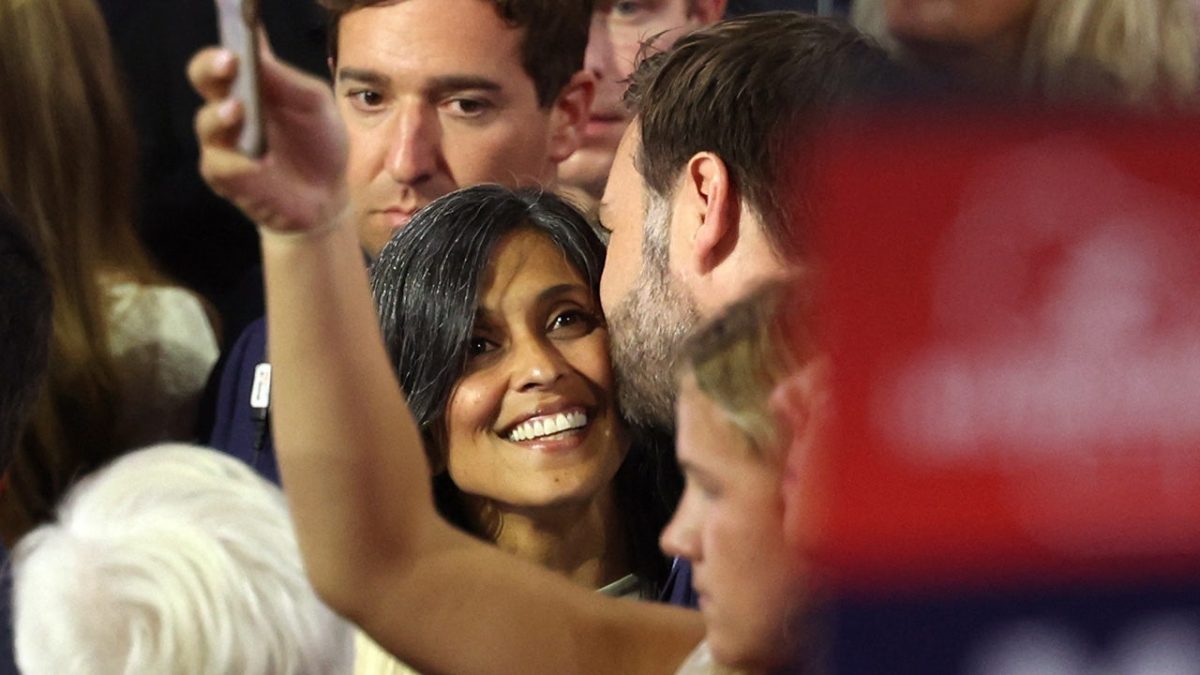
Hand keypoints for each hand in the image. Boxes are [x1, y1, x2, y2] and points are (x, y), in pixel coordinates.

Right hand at [189, 38, 347, 236]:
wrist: (327, 194)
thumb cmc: (319, 142)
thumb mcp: (313, 104)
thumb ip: (286, 79)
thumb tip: (257, 47)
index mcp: (252, 82)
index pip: (228, 51)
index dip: (226, 36)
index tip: (234, 24)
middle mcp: (229, 105)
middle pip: (203, 76)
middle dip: (211, 67)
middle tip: (230, 64)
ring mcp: (223, 141)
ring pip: (206, 122)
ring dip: (220, 115)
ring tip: (238, 110)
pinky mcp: (225, 176)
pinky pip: (220, 165)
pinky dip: (239, 163)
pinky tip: (258, 164)